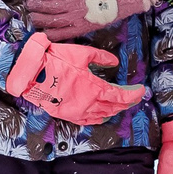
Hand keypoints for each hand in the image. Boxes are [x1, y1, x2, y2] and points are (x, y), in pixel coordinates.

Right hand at [4, 32, 149, 124]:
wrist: (31, 73)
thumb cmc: (56, 60)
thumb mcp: (82, 54)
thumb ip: (101, 58)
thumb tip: (114, 62)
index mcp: (95, 88)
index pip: (121, 95)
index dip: (133, 94)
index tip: (141, 90)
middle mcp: (89, 103)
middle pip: (114, 107)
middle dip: (126, 102)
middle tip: (132, 97)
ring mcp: (78, 111)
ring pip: (102, 115)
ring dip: (113, 110)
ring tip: (119, 105)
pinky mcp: (67, 114)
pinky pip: (88, 120)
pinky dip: (98, 118)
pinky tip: (101, 115)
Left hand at [27, 0, 157, 35]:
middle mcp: (72, 5)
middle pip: (46, 7)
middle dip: (34, 5)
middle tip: (30, 2)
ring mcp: (77, 19)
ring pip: (51, 21)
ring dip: (39, 19)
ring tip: (34, 16)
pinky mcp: (82, 29)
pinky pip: (63, 34)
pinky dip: (52, 33)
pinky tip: (45, 30)